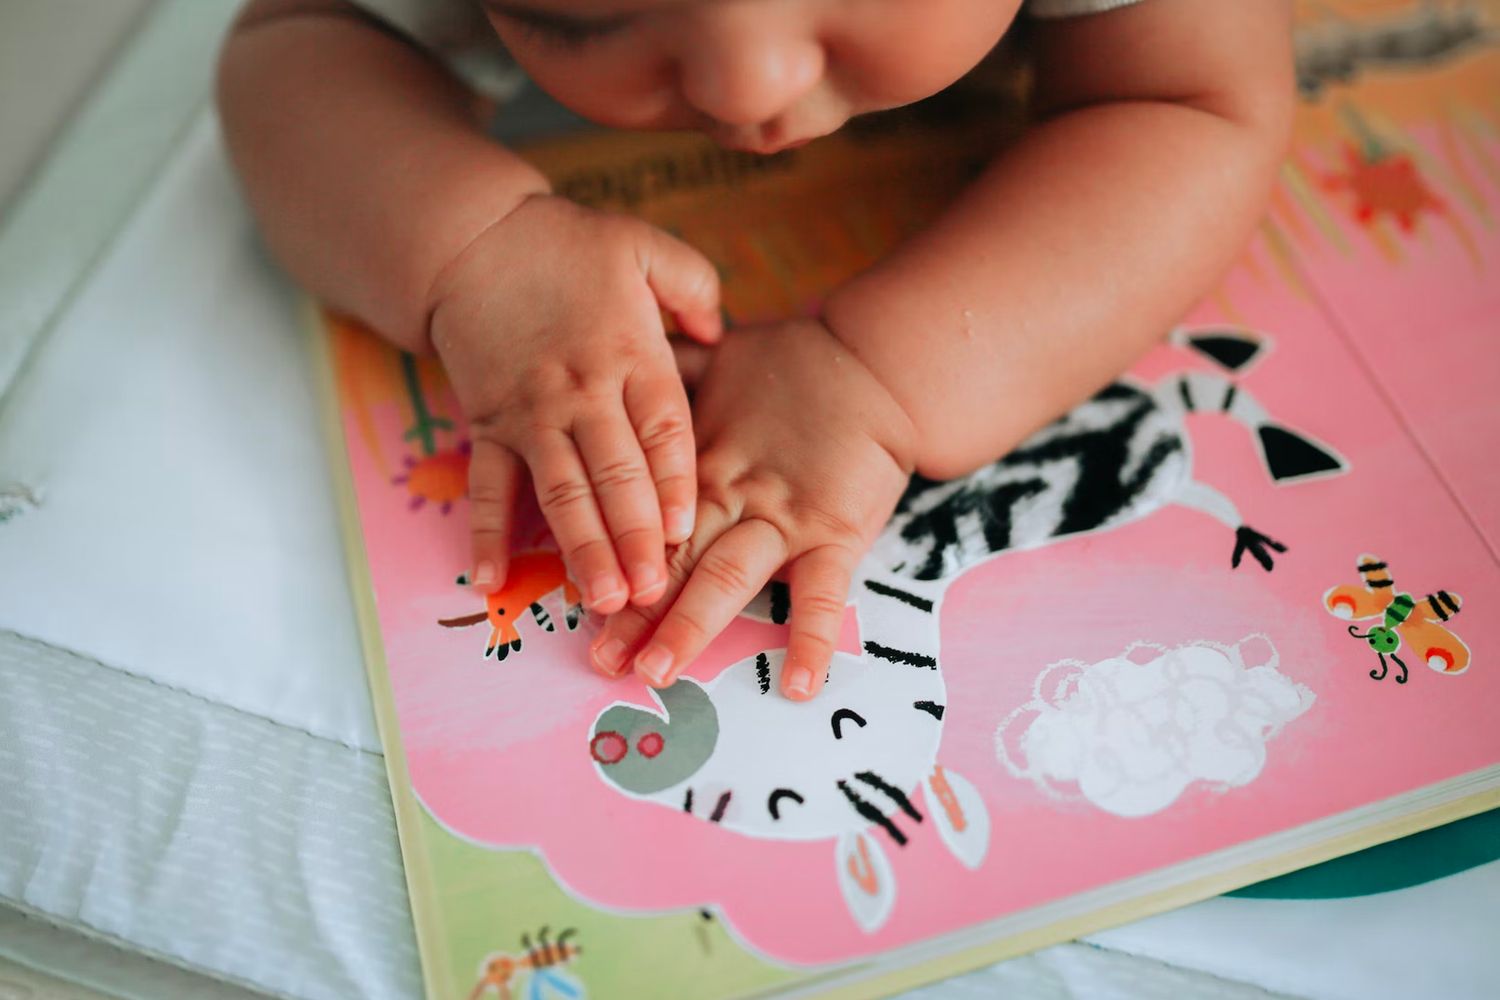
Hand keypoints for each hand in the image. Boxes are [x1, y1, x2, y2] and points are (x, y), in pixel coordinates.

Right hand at [430, 194, 720, 612]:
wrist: (468, 239)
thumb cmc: (565, 245)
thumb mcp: (643, 246)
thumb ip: (695, 287)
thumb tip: (724, 333)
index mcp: (629, 354)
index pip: (661, 429)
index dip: (675, 482)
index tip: (688, 530)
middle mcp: (581, 393)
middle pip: (614, 474)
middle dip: (635, 536)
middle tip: (654, 592)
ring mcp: (531, 415)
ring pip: (560, 493)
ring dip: (581, 548)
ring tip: (603, 600)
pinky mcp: (488, 426)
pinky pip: (487, 486)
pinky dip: (485, 534)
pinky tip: (491, 581)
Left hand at [588, 318, 916, 699]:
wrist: (874, 361)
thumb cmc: (791, 362)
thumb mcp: (714, 358)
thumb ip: (664, 372)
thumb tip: (611, 365)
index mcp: (695, 459)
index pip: (642, 518)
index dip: (609, 558)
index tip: (577, 599)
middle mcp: (731, 493)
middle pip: (673, 558)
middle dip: (634, 611)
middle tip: (601, 660)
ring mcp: (783, 516)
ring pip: (729, 575)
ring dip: (691, 624)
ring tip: (657, 671)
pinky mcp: (835, 531)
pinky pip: (824, 593)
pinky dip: (810, 638)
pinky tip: (797, 686)